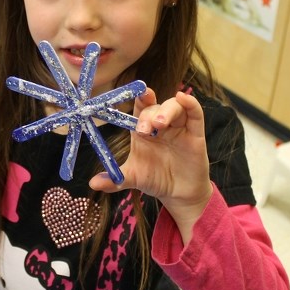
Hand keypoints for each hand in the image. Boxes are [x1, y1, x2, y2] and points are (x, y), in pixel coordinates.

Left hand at [90, 90, 212, 241]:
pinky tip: (183, 98)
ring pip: (174, 107)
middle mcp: (161, 125)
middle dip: (148, 115)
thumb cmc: (155, 179)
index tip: (131, 94)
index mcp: (143, 129)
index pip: (140, 107)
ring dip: (166, 111)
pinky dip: (190, 104)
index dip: (137, 98)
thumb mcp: (133, 178)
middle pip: (155, 107)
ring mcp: (179, 127)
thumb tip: (93, 184)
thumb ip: (115, 179)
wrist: (179, 195)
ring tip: (159, 125)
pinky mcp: (196, 134)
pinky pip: (195, 114)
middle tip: (143, 129)